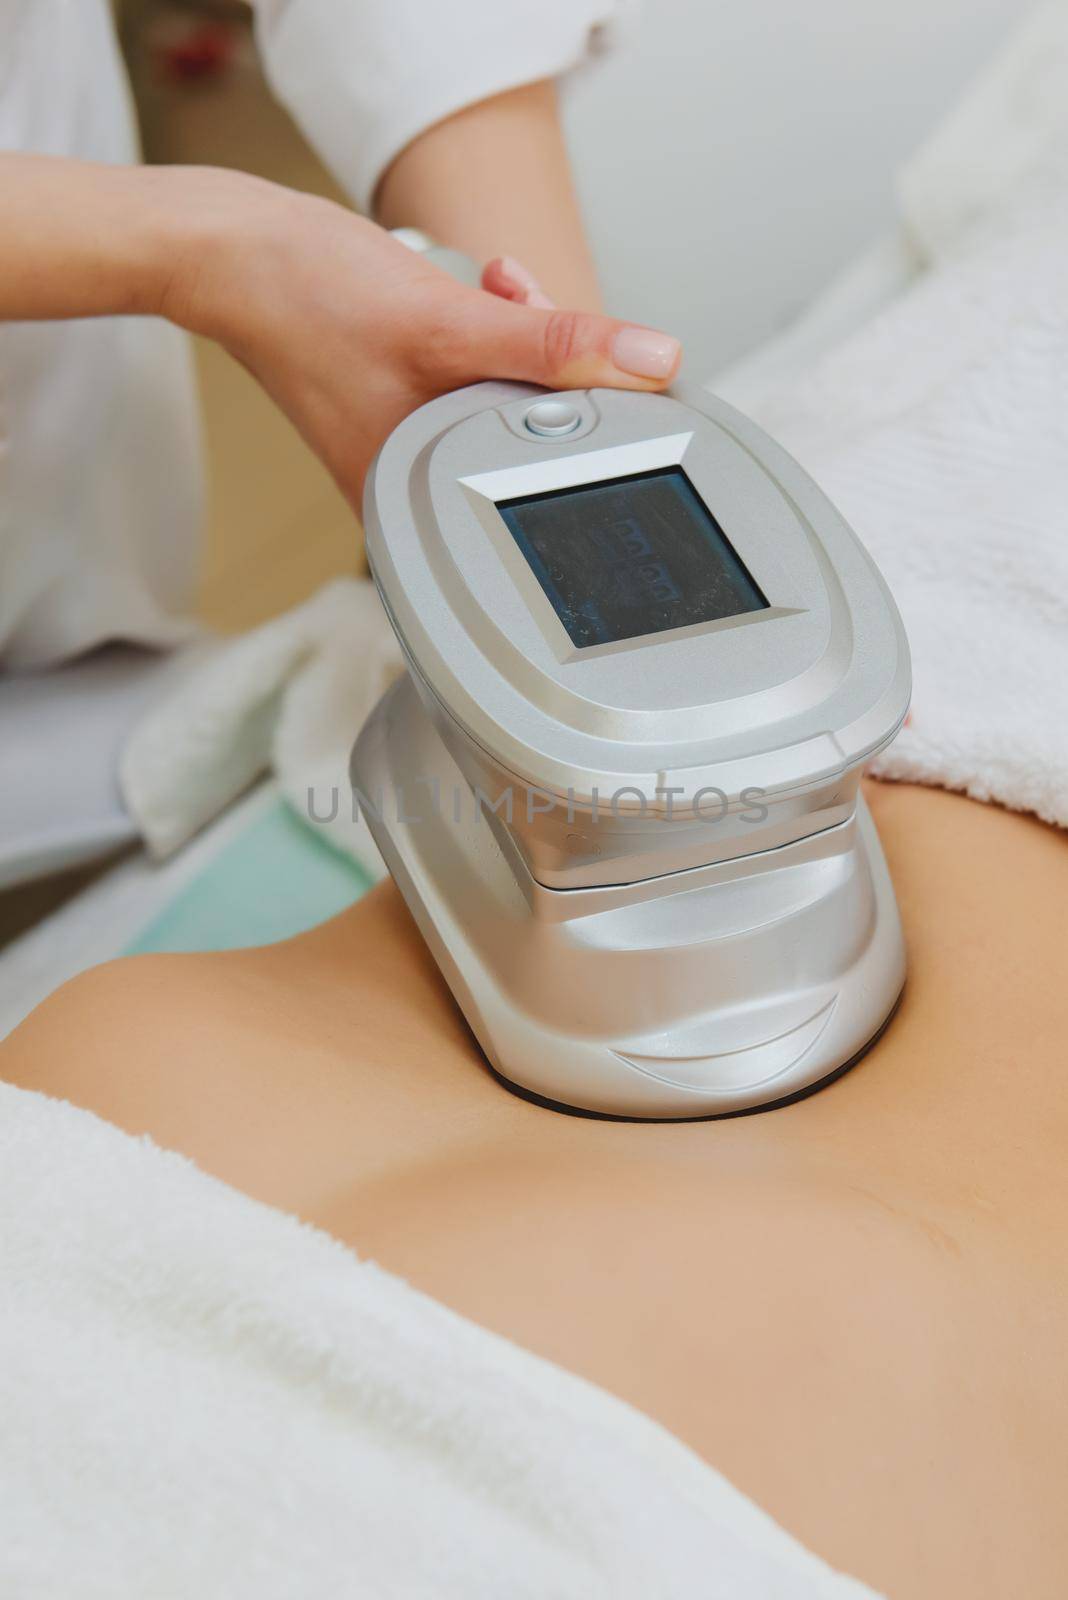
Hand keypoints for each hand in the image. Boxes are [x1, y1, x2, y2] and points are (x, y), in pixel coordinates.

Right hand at [164, 170, 680, 506]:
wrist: (231, 250)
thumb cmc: (308, 297)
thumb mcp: (452, 322)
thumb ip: (557, 346)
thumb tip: (650, 362)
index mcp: (418, 499)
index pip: (544, 479)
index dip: (588, 415)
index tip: (601, 364)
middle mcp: (410, 482)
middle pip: (529, 433)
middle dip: (548, 363)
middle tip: (523, 304)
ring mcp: (402, 440)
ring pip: (503, 395)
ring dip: (519, 334)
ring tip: (493, 289)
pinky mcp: (399, 398)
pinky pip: (471, 372)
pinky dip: (487, 328)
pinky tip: (476, 291)